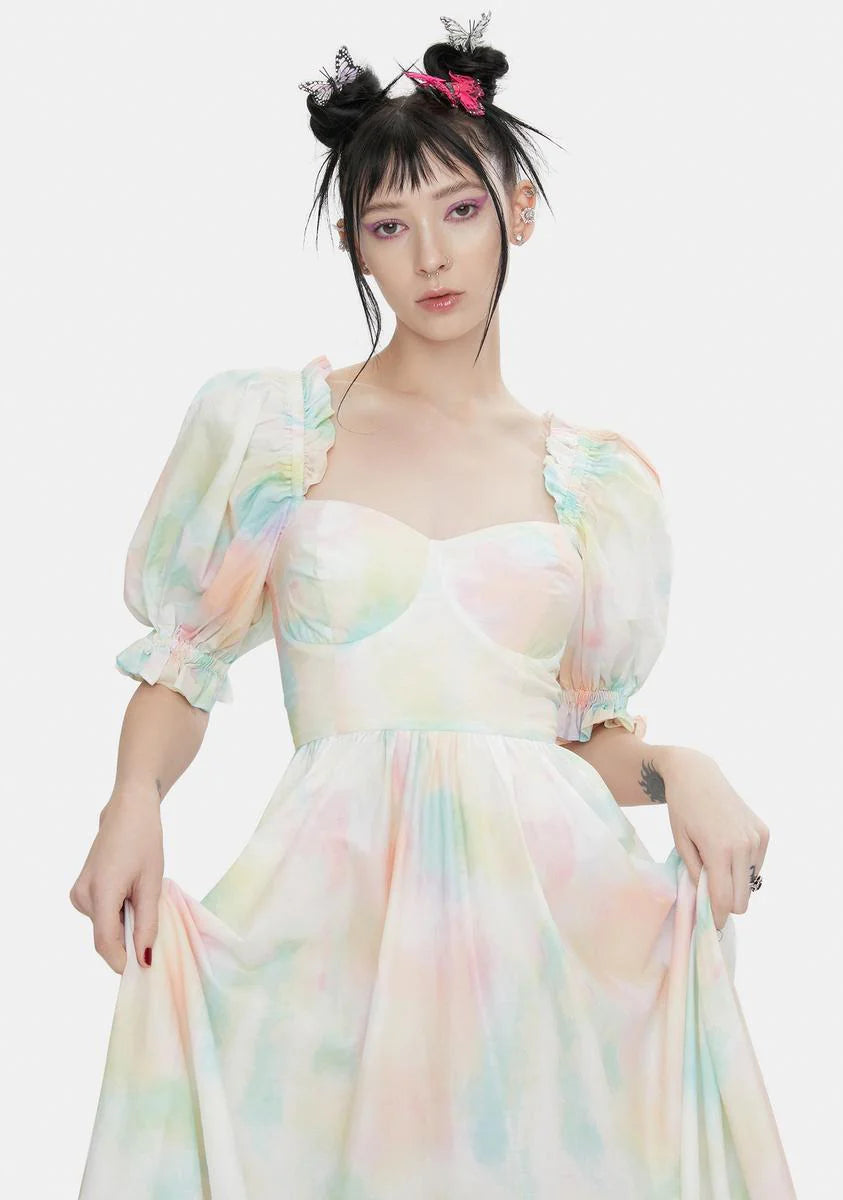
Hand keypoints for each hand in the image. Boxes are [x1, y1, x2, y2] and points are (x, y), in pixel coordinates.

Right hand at [68, 784, 163, 974]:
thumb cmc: (144, 841)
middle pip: (105, 936)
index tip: (143, 971)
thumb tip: (143, 959)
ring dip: (124, 924)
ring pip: (103, 926)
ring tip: (142, 897)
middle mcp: (82, 896)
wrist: (129, 810)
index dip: (123, 961)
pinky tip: (130, 893)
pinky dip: (117, 913)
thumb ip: (147, 923)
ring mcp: (79, 893)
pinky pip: (100, 914)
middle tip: (154, 926)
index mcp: (100, 892)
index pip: (105, 943)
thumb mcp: (152, 884)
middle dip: (128, 940)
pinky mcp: (81, 890)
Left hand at [660, 748, 768, 932]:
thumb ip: (694, 873)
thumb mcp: (680, 842)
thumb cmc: (682, 809)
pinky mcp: (764, 833)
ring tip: (716, 865)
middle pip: (743, 899)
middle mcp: (744, 846)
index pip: (724, 899)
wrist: (697, 775)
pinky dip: (743, 867)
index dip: (717, 916)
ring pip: (751, 883)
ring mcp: (757, 839)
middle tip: (709, 896)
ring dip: (736, 883)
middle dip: (727, 904)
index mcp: (720, 851)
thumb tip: (706, 899)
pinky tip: (728, 849)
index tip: (710, 924)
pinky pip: (756, 865)